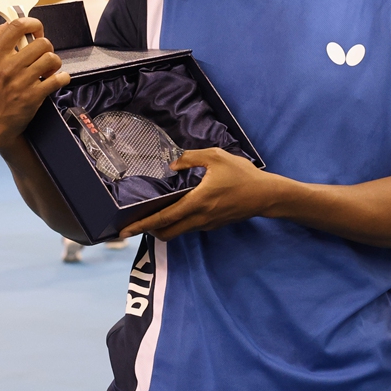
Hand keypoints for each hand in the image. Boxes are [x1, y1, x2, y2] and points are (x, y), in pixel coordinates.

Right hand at [0, 18, 69, 151]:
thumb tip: (11, 21)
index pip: (15, 26)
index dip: (32, 23)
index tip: (36, 28)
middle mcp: (5, 67)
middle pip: (40, 42)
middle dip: (47, 47)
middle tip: (43, 55)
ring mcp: (20, 82)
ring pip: (51, 58)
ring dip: (55, 63)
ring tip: (49, 69)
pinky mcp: (33, 96)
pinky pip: (59, 78)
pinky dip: (62, 78)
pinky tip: (56, 80)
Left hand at [119, 148, 284, 240]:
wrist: (266, 195)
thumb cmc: (242, 174)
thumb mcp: (217, 157)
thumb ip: (192, 158)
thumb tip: (172, 164)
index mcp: (197, 201)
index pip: (163, 218)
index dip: (141, 225)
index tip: (124, 231)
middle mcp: (199, 217)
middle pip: (167, 232)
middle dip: (149, 230)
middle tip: (136, 223)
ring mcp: (207, 223)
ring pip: (179, 231)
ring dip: (165, 226)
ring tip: (156, 214)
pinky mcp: (214, 224)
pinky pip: (191, 226)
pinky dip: (180, 222)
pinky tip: (180, 209)